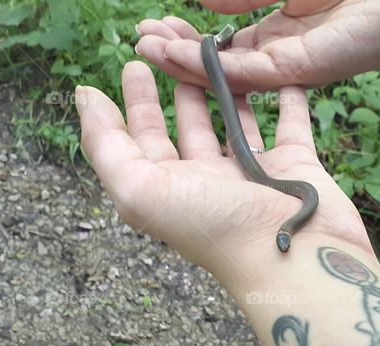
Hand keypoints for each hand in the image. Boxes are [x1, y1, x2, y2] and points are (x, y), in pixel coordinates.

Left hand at [76, 62, 372, 285]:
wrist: (295, 258)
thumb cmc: (216, 227)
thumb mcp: (141, 190)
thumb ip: (106, 147)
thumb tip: (83, 96)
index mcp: (170, 189)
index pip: (143, 141)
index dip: (133, 105)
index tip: (131, 66)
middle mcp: (208, 182)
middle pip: (187, 129)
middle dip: (175, 92)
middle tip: (168, 54)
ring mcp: (253, 173)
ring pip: (234, 124)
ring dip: (224, 92)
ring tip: (213, 57)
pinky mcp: (296, 165)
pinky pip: (290, 124)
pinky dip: (286, 101)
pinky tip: (278, 78)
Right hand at [134, 0, 379, 92]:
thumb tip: (204, 2)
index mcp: (284, 35)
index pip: (226, 45)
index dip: (188, 38)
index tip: (152, 26)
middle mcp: (284, 56)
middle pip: (219, 63)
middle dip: (177, 52)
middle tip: (138, 39)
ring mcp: (292, 67)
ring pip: (225, 73)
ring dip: (183, 63)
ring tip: (144, 49)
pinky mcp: (300, 69)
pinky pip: (245, 72)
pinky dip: (209, 65)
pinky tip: (176, 56)